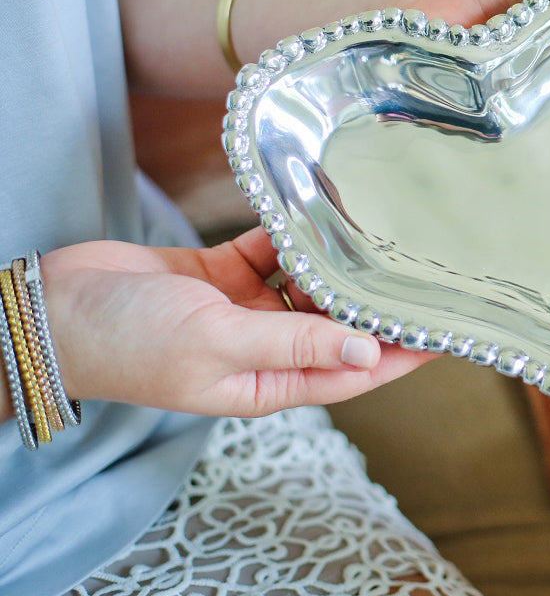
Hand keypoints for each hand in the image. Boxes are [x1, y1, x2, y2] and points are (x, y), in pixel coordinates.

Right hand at [40, 228, 429, 416]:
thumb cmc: (130, 340)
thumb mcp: (218, 344)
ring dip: (332, 262)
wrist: (56, 307)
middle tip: (418, 266)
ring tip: (373, 230)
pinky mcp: (220, 276)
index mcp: (267, 383)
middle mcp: (263, 348)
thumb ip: (294, 346)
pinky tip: (311, 212)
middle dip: (373, 301)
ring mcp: (242, 311)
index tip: (446, 331)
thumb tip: (368, 355)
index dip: (400, 353)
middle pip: (335, 326)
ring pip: (305, 286)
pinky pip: (268, 254)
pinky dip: (288, 237)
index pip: (352, 371)